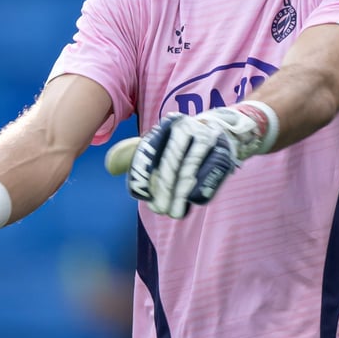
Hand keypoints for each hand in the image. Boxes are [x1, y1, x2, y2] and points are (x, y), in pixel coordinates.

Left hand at [126, 101, 277, 218]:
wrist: (228, 130)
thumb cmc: (186, 142)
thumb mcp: (161, 143)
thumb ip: (135, 154)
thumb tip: (110, 167)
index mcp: (170, 125)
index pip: (150, 150)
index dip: (144, 173)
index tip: (141, 194)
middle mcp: (189, 128)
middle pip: (172, 162)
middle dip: (164, 189)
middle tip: (160, 209)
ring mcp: (209, 138)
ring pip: (191, 168)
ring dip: (181, 193)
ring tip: (175, 212)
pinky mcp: (225, 151)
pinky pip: (212, 172)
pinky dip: (202, 188)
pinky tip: (194, 202)